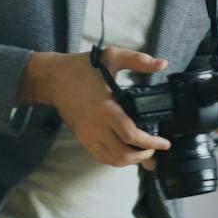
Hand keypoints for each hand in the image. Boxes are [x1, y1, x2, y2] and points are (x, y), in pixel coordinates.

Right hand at [20, 48, 171, 167]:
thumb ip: (138, 60)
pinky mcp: (82, 138)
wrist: (52, 78)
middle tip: (156, 149)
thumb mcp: (112, 56)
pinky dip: (117, 159)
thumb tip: (162, 64)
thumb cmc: (81, 68)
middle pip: (123, 154)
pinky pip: (101, 156)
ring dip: (131, 160)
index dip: (151, 143)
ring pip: (112, 159)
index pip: (131, 135)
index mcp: (105, 108)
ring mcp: (87, 134)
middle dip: (144, 156)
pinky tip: (127, 152)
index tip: (165, 143)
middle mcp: (95, 126)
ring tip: (144, 152)